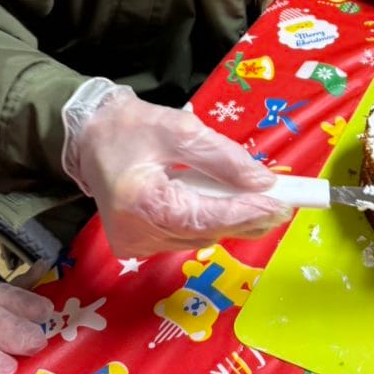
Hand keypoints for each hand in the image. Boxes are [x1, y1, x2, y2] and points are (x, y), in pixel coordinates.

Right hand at [63, 83, 289, 256]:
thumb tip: (263, 181)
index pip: (203, 215)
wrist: (89, 137)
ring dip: (230, 219)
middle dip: (246, 217)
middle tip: (284, 204)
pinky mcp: (137, 246)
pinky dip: (209, 221)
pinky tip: (225, 204)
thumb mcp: (180, 129)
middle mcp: (135, 234)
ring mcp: (135, 245)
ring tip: (259, 202)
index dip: (245, 212)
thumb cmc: (131, 128)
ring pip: (198, 237)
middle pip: (205, 231)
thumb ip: (223, 157)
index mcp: (140, 202)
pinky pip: (185, 236)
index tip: (281, 205)